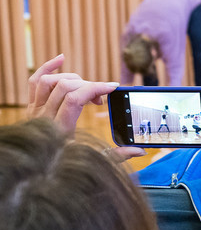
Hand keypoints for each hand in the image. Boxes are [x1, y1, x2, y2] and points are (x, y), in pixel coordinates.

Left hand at [27, 54, 145, 159]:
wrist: (36, 170)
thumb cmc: (65, 165)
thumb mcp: (93, 161)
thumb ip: (116, 156)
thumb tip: (140, 151)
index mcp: (60, 129)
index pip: (75, 98)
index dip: (95, 88)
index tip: (112, 87)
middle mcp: (43, 117)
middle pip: (65, 87)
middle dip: (89, 86)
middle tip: (102, 98)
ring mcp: (34, 110)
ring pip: (49, 81)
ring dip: (73, 79)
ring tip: (87, 89)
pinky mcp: (31, 106)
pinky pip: (35, 80)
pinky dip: (48, 67)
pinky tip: (62, 59)